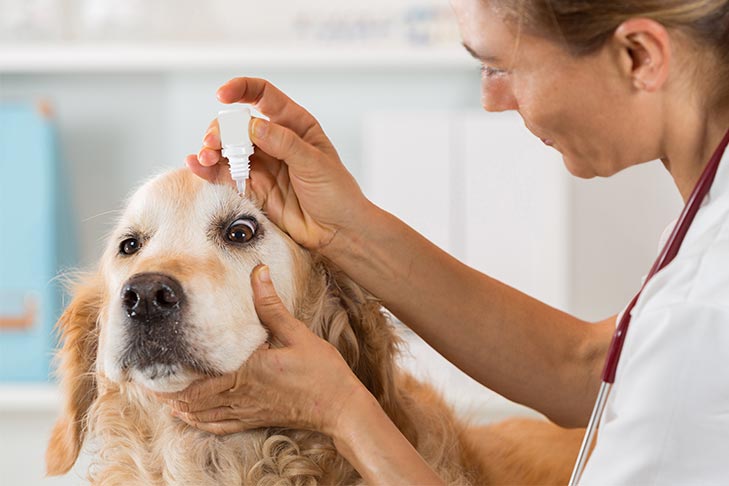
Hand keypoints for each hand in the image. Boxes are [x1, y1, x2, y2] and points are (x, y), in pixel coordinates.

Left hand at [157, 264, 366, 435]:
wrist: (340, 408)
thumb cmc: (321, 372)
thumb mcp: (296, 333)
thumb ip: (271, 305)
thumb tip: (258, 272)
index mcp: (246, 373)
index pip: (197, 379)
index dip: (170, 377)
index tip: (150, 366)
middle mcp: (240, 396)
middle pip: (191, 400)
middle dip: (165, 392)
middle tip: (145, 381)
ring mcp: (246, 412)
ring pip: (200, 415)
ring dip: (177, 407)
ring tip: (159, 397)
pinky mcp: (254, 420)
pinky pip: (218, 426)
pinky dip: (198, 422)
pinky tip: (189, 417)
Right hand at [186, 77, 370, 251]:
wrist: (338, 231)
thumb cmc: (336, 193)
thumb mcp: (315, 163)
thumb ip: (284, 143)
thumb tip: (253, 126)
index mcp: (294, 125)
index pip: (263, 96)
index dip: (241, 90)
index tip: (223, 94)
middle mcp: (274, 141)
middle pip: (237, 124)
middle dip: (222, 129)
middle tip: (215, 143)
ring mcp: (262, 164)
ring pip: (227, 149)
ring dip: (212, 150)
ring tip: (206, 157)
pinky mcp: (253, 188)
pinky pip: (226, 175)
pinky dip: (209, 170)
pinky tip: (196, 165)